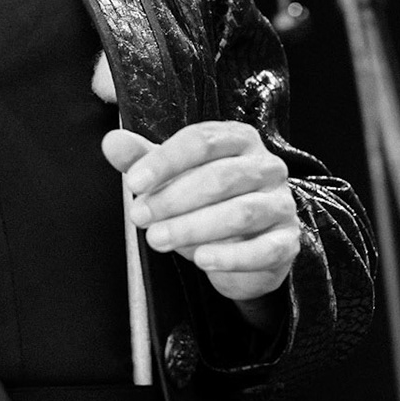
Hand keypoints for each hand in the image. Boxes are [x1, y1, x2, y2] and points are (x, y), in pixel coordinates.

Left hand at [103, 122, 298, 327]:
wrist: (245, 247)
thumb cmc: (206, 202)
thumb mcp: (173, 177)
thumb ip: (143, 159)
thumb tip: (112, 142)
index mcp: (238, 139)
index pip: (202, 140)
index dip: (166, 160)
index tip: (134, 182)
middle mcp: (266, 166)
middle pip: (221, 177)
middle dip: (174, 198)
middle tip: (140, 216)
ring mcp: (281, 203)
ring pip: (242, 212)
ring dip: (194, 227)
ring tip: (159, 239)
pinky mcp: (288, 241)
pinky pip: (264, 250)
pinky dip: (231, 257)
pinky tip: (202, 261)